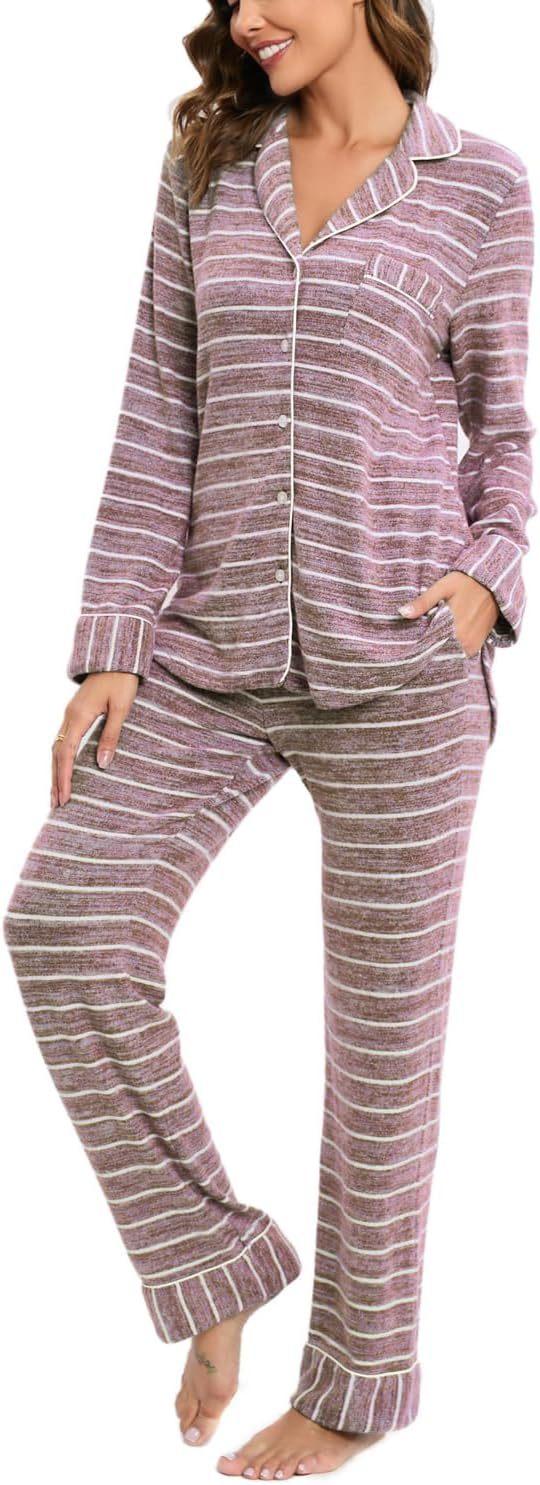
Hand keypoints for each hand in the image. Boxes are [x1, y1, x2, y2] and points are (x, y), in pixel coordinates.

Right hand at [51, 671, 139, 808]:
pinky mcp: (75, 714)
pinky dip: (60, 759)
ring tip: (56, 793)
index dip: (64, 778)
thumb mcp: (121, 709)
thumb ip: (111, 735)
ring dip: (56, 771)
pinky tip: (63, 769)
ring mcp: (70, 715)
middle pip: (56, 755)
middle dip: (56, 780)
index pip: (66, 754)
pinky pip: (62, 740)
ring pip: (57, 748)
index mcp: (78, 717)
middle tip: (56, 804)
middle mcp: (69, 717)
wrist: (116, 658)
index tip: (64, 798)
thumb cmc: (122, 681)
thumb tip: (102, 764)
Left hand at [398, 572, 498, 655]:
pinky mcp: (479, 644)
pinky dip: (453, 650)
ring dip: (442, 651)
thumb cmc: (467, 582)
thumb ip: (423, 602)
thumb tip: (402, 613)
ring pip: (451, 654)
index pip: (430, 647)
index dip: (419, 648)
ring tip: (431, 643)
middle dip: (429, 650)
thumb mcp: (443, 587)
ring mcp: (472, 644)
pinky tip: (445, 641)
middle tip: (416, 646)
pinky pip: (462, 653)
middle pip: (440, 652)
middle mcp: (464, 640)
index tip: (410, 647)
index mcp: (452, 628)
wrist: (494, 584)